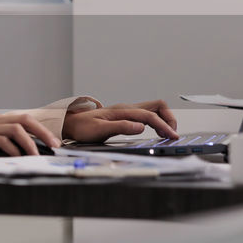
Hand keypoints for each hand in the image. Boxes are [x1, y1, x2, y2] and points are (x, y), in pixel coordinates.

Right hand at [0, 113, 62, 156]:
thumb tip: (26, 151)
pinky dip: (12, 149)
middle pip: (24, 120)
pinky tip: (17, 157)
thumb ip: (4, 139)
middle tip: (54, 146)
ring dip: (29, 143)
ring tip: (35, 156)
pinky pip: (2, 141)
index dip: (42, 129)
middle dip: (43, 132)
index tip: (53, 142)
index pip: (25, 118)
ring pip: (16, 129)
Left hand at [62, 99, 178, 142]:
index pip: (150, 116)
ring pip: (154, 109)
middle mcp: (127, 108)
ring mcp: (127, 111)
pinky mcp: (126, 116)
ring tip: (167, 134)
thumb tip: (141, 127)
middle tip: (172, 134)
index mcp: (122, 111)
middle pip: (157, 106)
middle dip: (169, 118)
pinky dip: (157, 122)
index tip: (172, 137)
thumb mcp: (100, 130)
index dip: (163, 126)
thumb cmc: (82, 127)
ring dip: (164, 119)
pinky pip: (147, 115)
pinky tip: (157, 132)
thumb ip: (121, 127)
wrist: (71, 124)